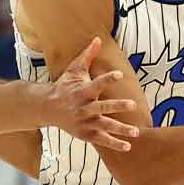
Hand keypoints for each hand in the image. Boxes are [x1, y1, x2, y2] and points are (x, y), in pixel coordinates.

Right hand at [46, 37, 141, 151]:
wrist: (46, 108)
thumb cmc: (63, 86)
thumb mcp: (73, 70)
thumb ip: (87, 56)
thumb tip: (97, 38)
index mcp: (82, 91)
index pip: (97, 84)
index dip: (108, 79)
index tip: (120, 74)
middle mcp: (83, 107)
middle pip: (102, 107)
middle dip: (117, 106)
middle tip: (133, 104)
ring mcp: (85, 122)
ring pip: (104, 126)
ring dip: (121, 129)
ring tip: (136, 132)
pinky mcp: (85, 133)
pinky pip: (102, 140)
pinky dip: (114, 144)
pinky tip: (128, 146)